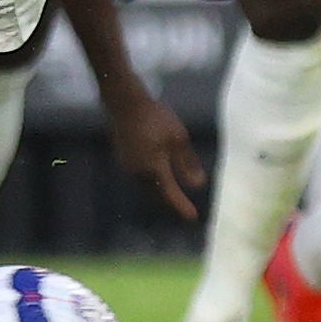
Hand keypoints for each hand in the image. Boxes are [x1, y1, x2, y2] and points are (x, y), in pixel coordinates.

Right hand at [104, 91, 205, 220]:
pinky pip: (139, 179)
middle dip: (170, 202)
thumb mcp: (178, 138)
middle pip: (156, 196)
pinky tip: (157, 177)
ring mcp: (127, 167)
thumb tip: (198, 185)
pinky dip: (151, 183)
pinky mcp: (122, 160)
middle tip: (184, 208)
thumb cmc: (155, 118)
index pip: (170, 195)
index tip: (193, 218)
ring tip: (173, 194)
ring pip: (146, 188)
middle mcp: (138, 174)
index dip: (182, 207)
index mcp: (154, 169)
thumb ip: (187, 163)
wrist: (124, 103)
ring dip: (159, 193)